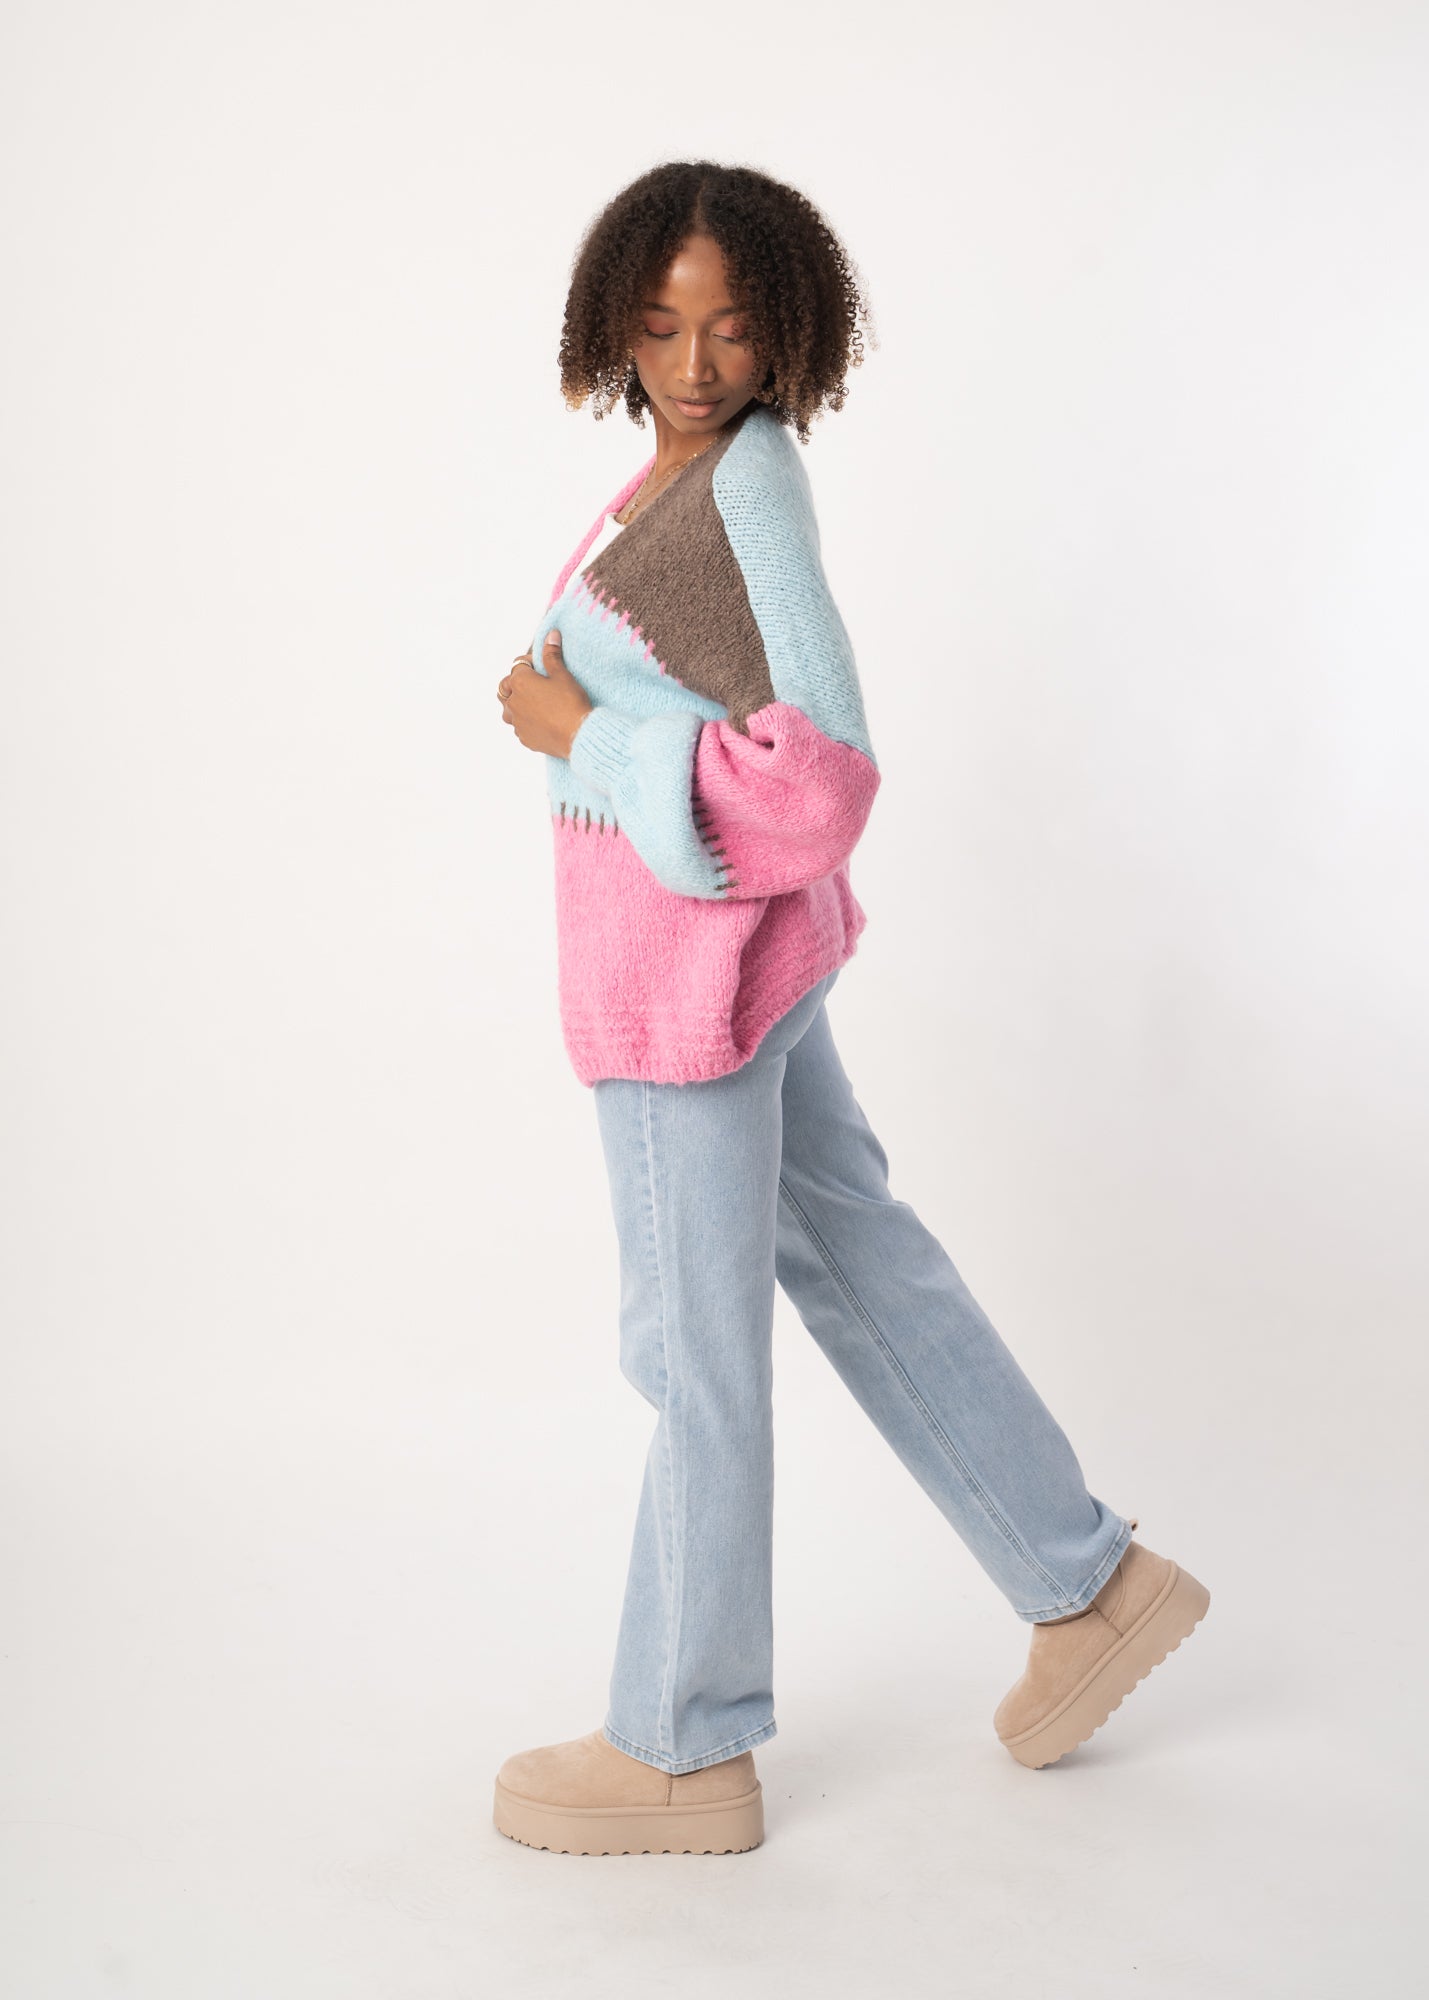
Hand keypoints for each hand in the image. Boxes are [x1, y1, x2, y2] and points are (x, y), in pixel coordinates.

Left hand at [497, 629, 594, 758]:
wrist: (579, 735)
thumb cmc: (571, 703)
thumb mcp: (563, 675)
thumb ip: (552, 655)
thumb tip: (550, 634)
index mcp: (520, 682)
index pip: (518, 666)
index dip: (531, 664)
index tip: (543, 667)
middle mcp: (513, 702)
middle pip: (506, 687)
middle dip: (517, 684)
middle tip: (536, 684)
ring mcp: (517, 722)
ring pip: (509, 709)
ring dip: (517, 704)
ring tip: (534, 704)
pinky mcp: (524, 737)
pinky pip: (519, 726)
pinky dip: (526, 722)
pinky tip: (541, 721)